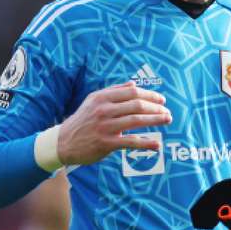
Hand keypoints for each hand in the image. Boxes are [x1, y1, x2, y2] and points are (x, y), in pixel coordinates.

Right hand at [57, 81, 171, 165]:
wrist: (63, 142)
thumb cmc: (83, 120)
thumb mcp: (93, 101)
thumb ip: (114, 92)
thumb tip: (134, 84)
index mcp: (102, 97)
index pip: (132, 92)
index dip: (150, 95)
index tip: (162, 100)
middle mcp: (104, 110)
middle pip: (137, 105)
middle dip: (156, 108)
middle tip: (167, 112)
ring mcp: (105, 126)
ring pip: (136, 121)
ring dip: (155, 120)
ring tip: (167, 121)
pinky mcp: (106, 143)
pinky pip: (130, 142)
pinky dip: (146, 143)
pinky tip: (157, 145)